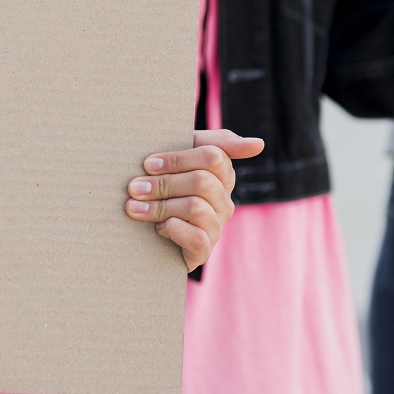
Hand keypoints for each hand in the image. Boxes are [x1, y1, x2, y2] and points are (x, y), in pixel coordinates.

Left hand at [126, 129, 264, 270]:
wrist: (140, 229)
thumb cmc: (162, 182)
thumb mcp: (181, 154)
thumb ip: (217, 143)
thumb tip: (259, 145)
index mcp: (222, 174)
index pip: (213, 156)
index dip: (178, 159)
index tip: (148, 163)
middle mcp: (224, 201)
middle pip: (201, 181)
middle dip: (163, 183)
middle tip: (134, 187)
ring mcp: (217, 226)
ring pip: (195, 207)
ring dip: (159, 206)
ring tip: (135, 207)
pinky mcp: (204, 250)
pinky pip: (196, 236)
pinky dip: (172, 229)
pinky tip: (157, 227)